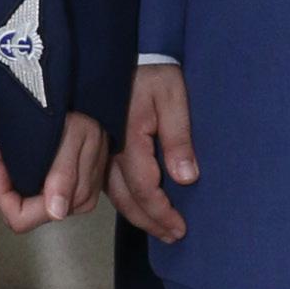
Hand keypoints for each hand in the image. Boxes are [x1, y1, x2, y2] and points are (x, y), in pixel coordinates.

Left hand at [0, 110, 107, 233]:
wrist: (94, 110)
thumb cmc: (85, 117)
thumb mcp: (73, 135)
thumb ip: (63, 173)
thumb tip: (57, 211)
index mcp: (74, 197)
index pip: (22, 217)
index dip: (3, 193)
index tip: (1, 163)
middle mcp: (72, 204)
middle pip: (18, 214)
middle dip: (1, 186)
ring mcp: (68, 200)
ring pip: (20, 206)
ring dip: (7, 180)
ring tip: (5, 154)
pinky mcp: (62, 192)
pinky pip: (28, 196)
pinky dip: (16, 178)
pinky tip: (17, 159)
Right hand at [109, 64, 197, 243]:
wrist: (123, 52)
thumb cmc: (152, 73)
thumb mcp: (172, 98)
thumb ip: (179, 138)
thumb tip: (186, 178)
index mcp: (130, 139)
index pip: (144, 188)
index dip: (161, 212)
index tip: (180, 228)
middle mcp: (111, 149)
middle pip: (126, 198)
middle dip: (150, 222)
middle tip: (173, 236)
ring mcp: (104, 148)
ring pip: (114, 193)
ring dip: (137, 215)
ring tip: (159, 228)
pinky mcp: (103, 145)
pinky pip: (108, 181)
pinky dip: (125, 199)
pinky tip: (138, 205)